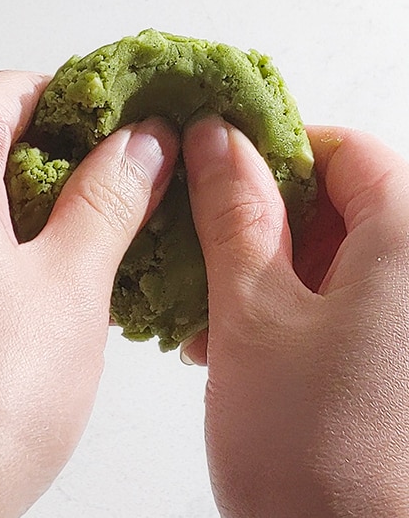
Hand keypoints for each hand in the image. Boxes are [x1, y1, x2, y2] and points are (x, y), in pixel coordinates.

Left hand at [0, 71, 177, 515]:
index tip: (151, 134)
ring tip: (107, 249)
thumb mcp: (73, 281)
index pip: (24, 90)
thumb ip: (112, 195)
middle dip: (66, 162)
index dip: (96, 110)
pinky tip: (50, 281)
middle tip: (142, 199)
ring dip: (35, 208)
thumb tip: (142, 142)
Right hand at [180, 117, 408, 516]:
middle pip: (349, 205)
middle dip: (264, 226)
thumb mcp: (249, 313)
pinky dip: (300, 319)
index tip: (208, 173)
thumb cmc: (312, 448)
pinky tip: (243, 355)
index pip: (345, 148)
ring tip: (212, 326)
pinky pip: (358, 313)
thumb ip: (233, 213)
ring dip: (274, 279)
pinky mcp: (404, 369)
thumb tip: (219, 139)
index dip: (270, 150)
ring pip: (346, 263)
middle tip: (198, 261)